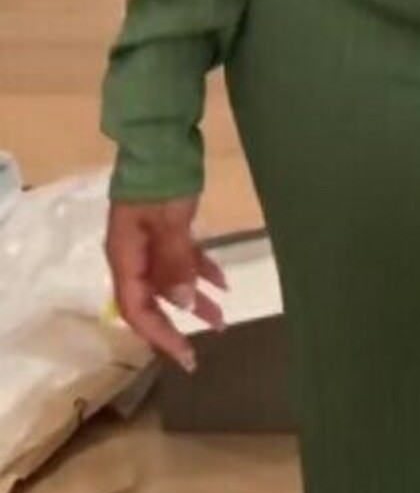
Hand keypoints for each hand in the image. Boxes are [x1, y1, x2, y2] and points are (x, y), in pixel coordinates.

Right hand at [105, 196, 227, 372]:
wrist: (159, 137)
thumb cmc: (161, 179)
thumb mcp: (171, 221)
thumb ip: (176, 262)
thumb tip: (184, 304)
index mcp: (124, 254)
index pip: (136, 308)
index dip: (158, 334)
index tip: (184, 355)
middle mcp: (132, 253)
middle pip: (150, 299)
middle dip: (175, 324)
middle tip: (200, 349)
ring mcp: (147, 240)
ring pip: (169, 280)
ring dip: (193, 299)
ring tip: (221, 318)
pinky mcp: (164, 227)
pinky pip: (179, 258)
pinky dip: (199, 271)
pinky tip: (222, 282)